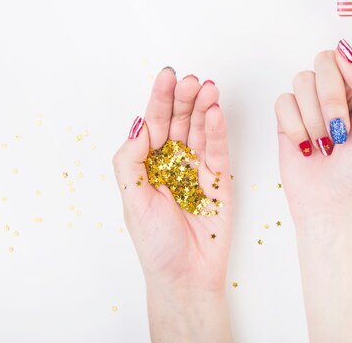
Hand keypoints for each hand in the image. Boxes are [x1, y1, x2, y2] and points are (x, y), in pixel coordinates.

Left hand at [112, 67, 232, 342]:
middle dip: (184, 98)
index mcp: (150, 163)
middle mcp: (173, 162)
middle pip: (180, 121)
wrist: (185, 276)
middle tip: (191, 80)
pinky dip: (218, 131)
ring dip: (204, 108)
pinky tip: (215, 113)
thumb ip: (131, 159)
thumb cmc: (155, 243)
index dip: (160, 99)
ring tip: (207, 88)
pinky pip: (218, 150)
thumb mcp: (132, 198)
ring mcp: (197, 169)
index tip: (167, 76)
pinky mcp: (220, 180)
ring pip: (201, 130)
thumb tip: (139, 125)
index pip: (155, 123)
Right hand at [275, 0, 351, 342]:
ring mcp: (310, 100)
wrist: (328, 205)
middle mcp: (338, 88)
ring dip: (313, 117)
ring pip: (302, 80)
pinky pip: (283, 100)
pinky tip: (304, 143)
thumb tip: (344, 54)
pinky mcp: (287, 113)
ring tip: (322, 142)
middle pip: (325, 59)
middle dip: (332, 98)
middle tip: (339, 132)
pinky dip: (294, 125)